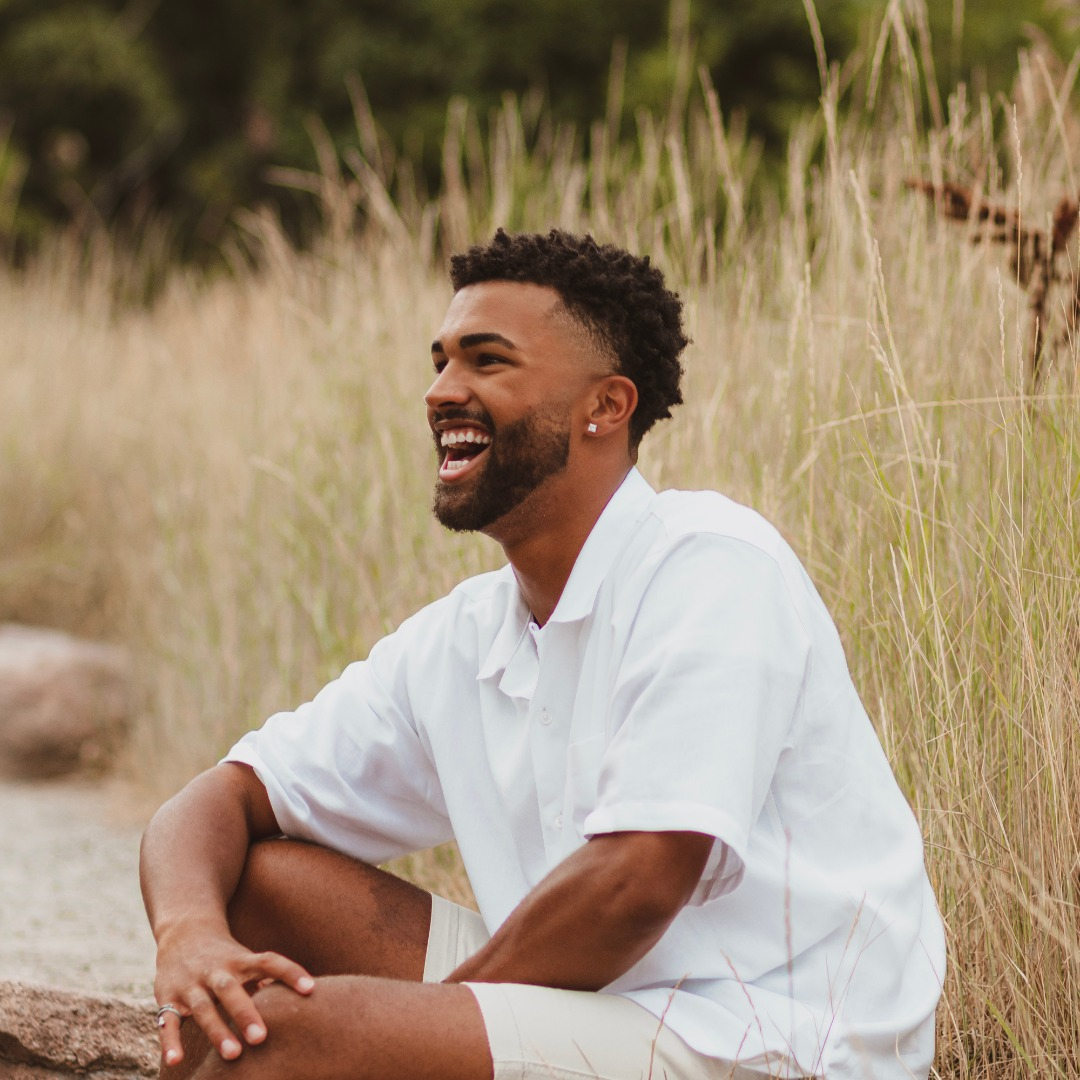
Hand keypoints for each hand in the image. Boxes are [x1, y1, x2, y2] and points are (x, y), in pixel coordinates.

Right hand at [153, 924, 314, 1067]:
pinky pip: (167, 1021)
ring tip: (234, 1055)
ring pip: (203, 1008)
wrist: (183, 931)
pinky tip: (174, 1061)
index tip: (311, 989)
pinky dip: (170, 1041)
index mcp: (240, 960)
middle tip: (261, 1038)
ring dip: (217, 1031)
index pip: (268, 962)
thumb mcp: (246, 959)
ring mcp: (191, 985)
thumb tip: (297, 999)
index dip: (290, 973)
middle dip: (246, 1013)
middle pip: (231, 990)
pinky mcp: (168, 998)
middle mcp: (215, 971)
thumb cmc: (226, 956)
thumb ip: (266, 980)